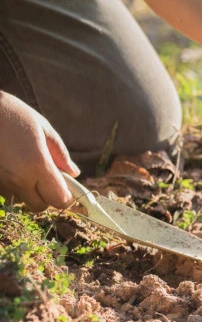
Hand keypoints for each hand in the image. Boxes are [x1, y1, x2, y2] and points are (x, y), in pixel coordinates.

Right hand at [0, 92, 79, 210]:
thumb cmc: (14, 115)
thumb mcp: (44, 129)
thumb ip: (60, 155)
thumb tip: (74, 173)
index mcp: (37, 165)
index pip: (59, 199)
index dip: (66, 197)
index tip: (67, 187)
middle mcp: (18, 178)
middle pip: (40, 207)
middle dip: (48, 197)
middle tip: (49, 178)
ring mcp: (2, 181)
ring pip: (22, 201)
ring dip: (30, 193)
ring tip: (28, 169)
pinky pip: (7, 193)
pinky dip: (14, 187)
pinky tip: (14, 168)